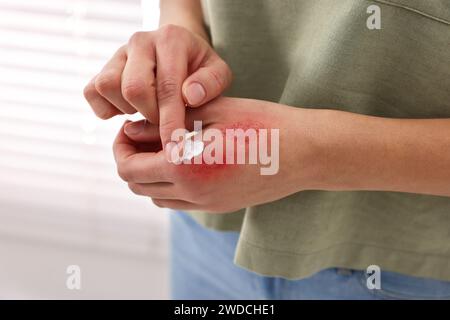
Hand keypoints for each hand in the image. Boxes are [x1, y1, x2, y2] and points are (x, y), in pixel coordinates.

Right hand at [83, 24, 231, 146]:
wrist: (180, 53)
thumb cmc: (200, 70)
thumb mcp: (218, 74)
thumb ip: (211, 83)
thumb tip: (190, 96)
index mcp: (171, 40)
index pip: (167, 86)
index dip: (170, 121)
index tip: (175, 147)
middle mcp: (141, 42)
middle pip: (132, 88)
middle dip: (150, 117)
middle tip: (165, 125)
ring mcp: (118, 54)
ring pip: (107, 87)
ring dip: (127, 110)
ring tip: (148, 113)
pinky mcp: (103, 68)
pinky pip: (92, 92)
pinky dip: (106, 110)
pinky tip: (129, 113)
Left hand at [113, 97, 320, 212]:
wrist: (302, 152)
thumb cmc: (259, 123)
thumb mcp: (209, 112)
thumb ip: (164, 122)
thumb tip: (132, 129)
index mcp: (183, 167)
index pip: (129, 167)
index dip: (121, 147)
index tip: (128, 128)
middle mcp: (191, 193)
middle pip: (138, 186)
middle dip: (131, 160)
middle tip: (140, 137)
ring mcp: (206, 204)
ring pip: (157, 197)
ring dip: (149, 175)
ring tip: (161, 149)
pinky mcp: (219, 206)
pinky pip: (180, 201)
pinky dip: (170, 185)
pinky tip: (183, 161)